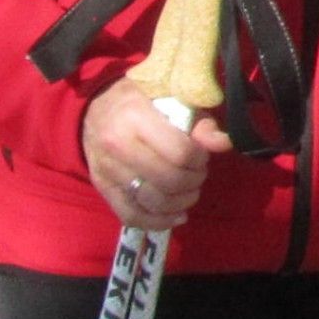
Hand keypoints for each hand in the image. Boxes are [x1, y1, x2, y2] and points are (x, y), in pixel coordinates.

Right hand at [81, 74, 232, 228]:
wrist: (95, 108)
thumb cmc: (141, 98)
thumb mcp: (172, 96)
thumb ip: (198, 120)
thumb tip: (224, 143)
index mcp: (135, 116)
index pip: (180, 152)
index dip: (199, 159)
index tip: (201, 155)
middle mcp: (117, 145)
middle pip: (168, 180)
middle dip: (193, 181)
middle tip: (198, 173)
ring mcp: (107, 170)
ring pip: (152, 202)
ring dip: (181, 202)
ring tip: (190, 191)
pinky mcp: (102, 189)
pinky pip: (131, 216)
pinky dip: (158, 221)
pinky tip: (177, 215)